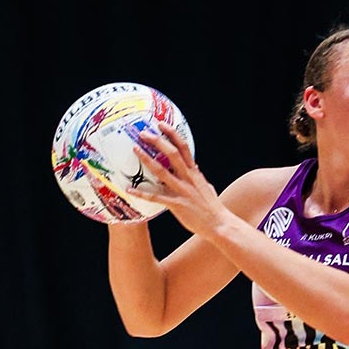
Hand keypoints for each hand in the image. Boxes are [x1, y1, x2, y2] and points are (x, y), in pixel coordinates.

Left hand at [127, 122, 223, 236]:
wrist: (219, 224)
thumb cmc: (213, 208)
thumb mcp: (207, 187)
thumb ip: (199, 177)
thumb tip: (195, 168)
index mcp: (194, 172)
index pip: (183, 147)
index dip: (172, 134)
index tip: (161, 125)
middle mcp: (188, 178)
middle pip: (172, 154)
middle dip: (157, 141)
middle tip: (143, 133)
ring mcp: (182, 191)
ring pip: (161, 171)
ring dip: (147, 159)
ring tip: (135, 150)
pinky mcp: (177, 204)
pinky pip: (156, 197)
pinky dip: (141, 193)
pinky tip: (129, 190)